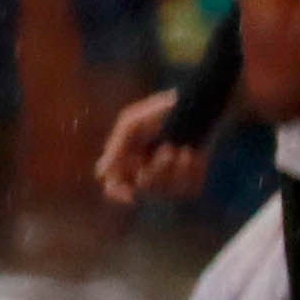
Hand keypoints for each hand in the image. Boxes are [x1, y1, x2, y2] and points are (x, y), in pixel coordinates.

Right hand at [99, 90, 200, 205]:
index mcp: (126, 161)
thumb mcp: (131, 122)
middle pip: (144, 187)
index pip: (114, 186)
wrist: (196, 104)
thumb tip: (102, 172)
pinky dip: (193, 174)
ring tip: (185, 150)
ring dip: (177, 171)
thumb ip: (116, 146)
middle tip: (168, 149)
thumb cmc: (160, 109)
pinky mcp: (191, 177)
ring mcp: (169, 176)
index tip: (130, 196)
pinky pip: (190, 189)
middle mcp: (145, 171)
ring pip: (167, 190)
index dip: (119, 193)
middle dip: (157, 170)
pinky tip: (195, 156)